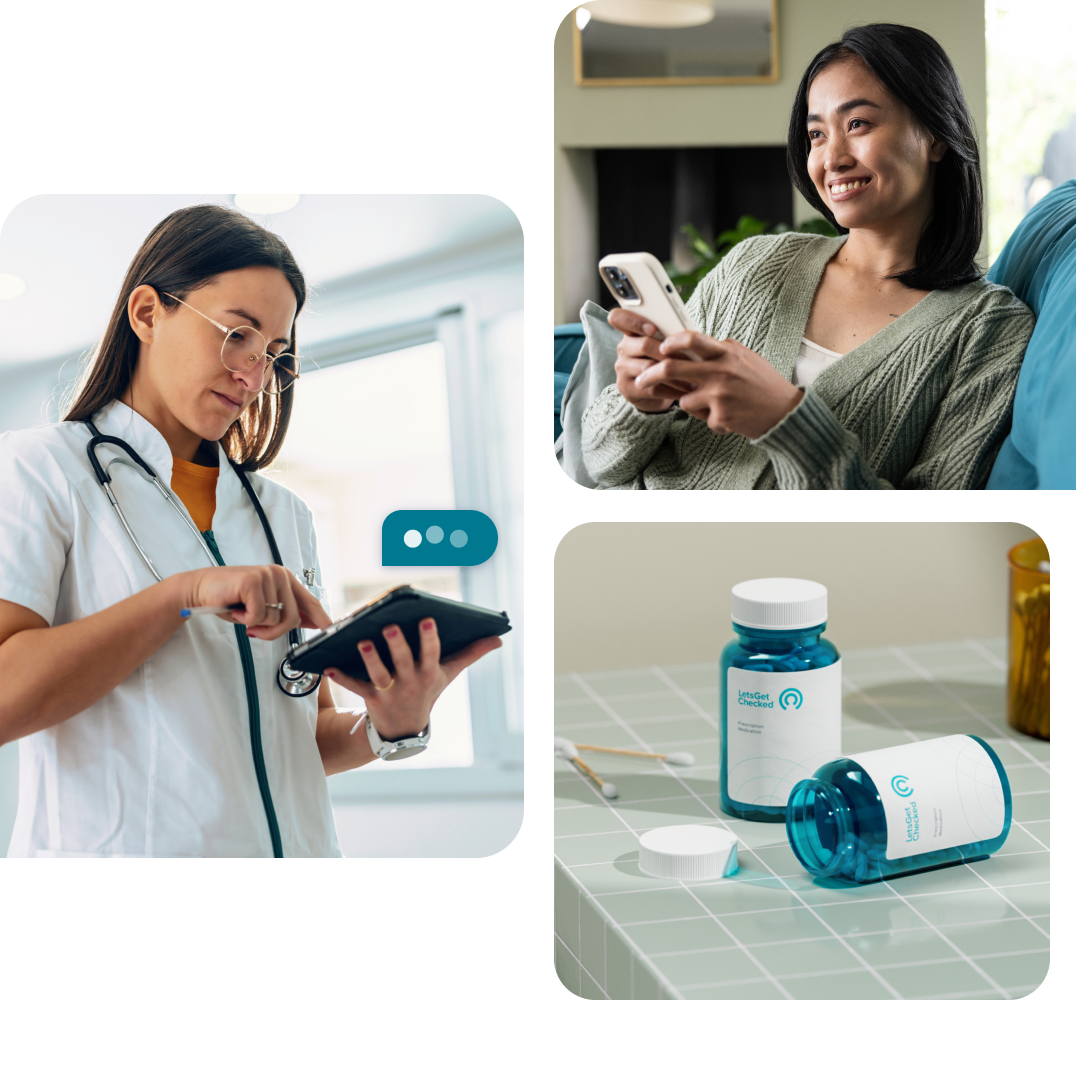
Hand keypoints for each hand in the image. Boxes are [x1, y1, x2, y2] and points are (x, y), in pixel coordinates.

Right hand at [184, 565, 332, 639]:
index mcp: (285, 579)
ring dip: (256, 625)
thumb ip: (285, 612)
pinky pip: (258, 616)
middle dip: (273, 632)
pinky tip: (235, 608)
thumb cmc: (230, 599)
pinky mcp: (254, 582)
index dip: (321, 617)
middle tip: (254, 629)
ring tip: (241, 612)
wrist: (199, 590)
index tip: (330, 629)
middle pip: (293, 618)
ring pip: (275, 620)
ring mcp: (268, 576)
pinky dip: (244, 619)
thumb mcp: (262, 607)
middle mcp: (280, 575)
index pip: (310, 601)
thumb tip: (313, 622)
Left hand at [321, 619, 502, 738]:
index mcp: (429, 672)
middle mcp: (409, 682)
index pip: (431, 653)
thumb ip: (472, 653)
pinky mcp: (370, 697)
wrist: (405, 729)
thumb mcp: (450, 673)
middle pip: (403, 662)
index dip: (429, 637)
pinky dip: (341, 678)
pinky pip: (355, 687)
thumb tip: (497, 638)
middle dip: (397, 644)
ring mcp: (389, 691)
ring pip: (378, 674)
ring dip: (370, 659)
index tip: (427, 619)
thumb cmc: (427, 690)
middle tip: (389, 625)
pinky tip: (328, 666)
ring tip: (361, 641)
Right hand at [608, 307, 701, 413]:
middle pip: (643, 344)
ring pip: (648, 368)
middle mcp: (623, 348)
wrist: (660, 391)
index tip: (653, 329)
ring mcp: (622, 369)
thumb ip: (669, 335)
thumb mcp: (668, 345)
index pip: (618, 317)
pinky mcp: (626, 389)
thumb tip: (684, 332)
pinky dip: (671, 390)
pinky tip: (686, 391)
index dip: (634, 321)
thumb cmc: (668, 361)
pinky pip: (650, 388)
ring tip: (694, 377)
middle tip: (691, 359)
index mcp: (632, 331)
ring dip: (674, 373)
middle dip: (669, 352)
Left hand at [634, 330, 804, 438]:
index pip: (691, 339)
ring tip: (714, 404)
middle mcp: (721, 372)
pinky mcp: (720, 416)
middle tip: (641, 380)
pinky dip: (709, 418)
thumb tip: (693, 342)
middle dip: (650, 375)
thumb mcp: (745, 357)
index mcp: (727, 353)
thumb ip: (721, 350)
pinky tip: (728, 415)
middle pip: (672, 369)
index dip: (670, 343)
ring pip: (683, 399)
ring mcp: (719, 395)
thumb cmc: (762, 383)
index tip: (660, 348)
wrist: (784, 412)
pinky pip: (700, 417)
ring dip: (691, 403)